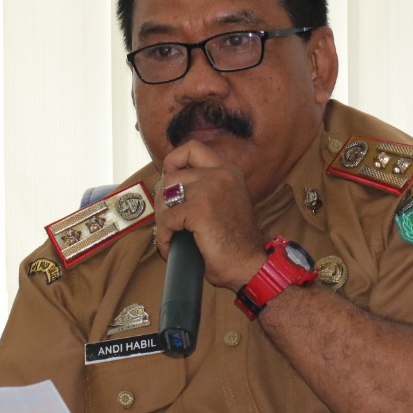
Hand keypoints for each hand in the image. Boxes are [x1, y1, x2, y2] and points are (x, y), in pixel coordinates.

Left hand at [155, 140, 267, 291]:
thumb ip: (206, 188)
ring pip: (166, 196)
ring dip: (162, 218)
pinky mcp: (199, 209)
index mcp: (228, 171)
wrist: (250, 264)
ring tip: (169, 235)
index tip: (168, 178)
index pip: (192, 148)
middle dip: (163, 200)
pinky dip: (163, 236)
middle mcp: (220, 175)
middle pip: (172, 176)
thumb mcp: (226, 202)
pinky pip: (167, 219)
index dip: (173, 161)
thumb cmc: (236, 242)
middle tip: (167, 220)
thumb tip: (171, 187)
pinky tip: (169, 247)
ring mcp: (210, 190)